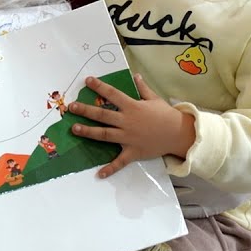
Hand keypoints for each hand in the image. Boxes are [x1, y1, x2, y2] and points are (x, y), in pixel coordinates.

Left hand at [70, 74, 195, 178]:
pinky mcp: (133, 152)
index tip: (87, 81)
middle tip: (72, 107)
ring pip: (104, 135)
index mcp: (132, 107)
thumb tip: (135, 76)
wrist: (178, 134)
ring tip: (75, 129)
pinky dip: (110, 169)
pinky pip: (119, 162)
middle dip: (86, 110)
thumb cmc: (166, 115)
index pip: (112, 94)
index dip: (99, 87)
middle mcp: (127, 122)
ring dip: (88, 132)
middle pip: (102, 115)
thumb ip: (142, 88)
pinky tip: (99, 174)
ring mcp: (128, 138)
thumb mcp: (154, 99)